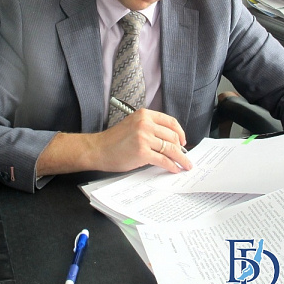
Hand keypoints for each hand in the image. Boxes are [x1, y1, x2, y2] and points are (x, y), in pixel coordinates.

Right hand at [36, 108, 192, 176]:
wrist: (98, 149)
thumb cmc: (114, 140)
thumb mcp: (133, 125)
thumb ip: (150, 128)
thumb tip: (170, 141)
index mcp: (144, 115)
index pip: (170, 122)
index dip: (180, 133)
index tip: (183, 142)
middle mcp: (145, 123)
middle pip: (172, 136)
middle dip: (181, 149)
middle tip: (184, 157)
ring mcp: (144, 137)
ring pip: (170, 149)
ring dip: (181, 159)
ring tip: (185, 165)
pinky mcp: (142, 152)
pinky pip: (163, 160)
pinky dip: (171, 166)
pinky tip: (174, 169)